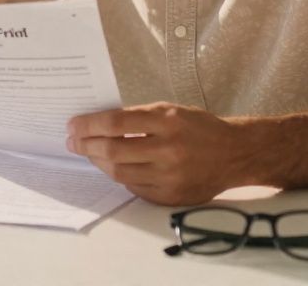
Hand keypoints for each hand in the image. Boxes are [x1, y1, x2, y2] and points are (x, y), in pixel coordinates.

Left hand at [66, 102, 247, 205]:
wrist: (235, 154)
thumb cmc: (199, 128)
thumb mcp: (171, 110)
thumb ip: (139, 117)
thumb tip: (99, 125)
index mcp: (168, 121)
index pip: (117, 122)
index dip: (89, 124)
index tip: (73, 125)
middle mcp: (168, 149)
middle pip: (113, 150)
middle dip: (86, 145)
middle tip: (73, 141)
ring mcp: (169, 176)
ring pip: (119, 172)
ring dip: (98, 161)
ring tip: (89, 152)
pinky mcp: (170, 196)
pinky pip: (134, 187)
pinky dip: (119, 176)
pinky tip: (112, 166)